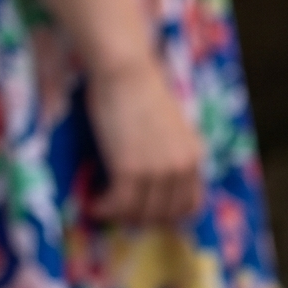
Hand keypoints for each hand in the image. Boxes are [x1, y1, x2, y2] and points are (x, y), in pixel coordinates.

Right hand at [84, 55, 204, 227]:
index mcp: (194, 156)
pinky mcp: (131, 170)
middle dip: (141, 218)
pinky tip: (93, 204)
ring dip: (119, 215)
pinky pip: (119, 204)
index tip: (147, 213)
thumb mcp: (169, 127)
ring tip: (102, 207)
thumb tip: (153, 180)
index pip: (191, 204)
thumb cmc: (140, 90)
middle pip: (165, 214)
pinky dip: (104, 209)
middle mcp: (182, 167)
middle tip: (119, 212)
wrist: (125, 70)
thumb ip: (169, 153)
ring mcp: (158, 171)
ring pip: (141, 213)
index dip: (169, 216)